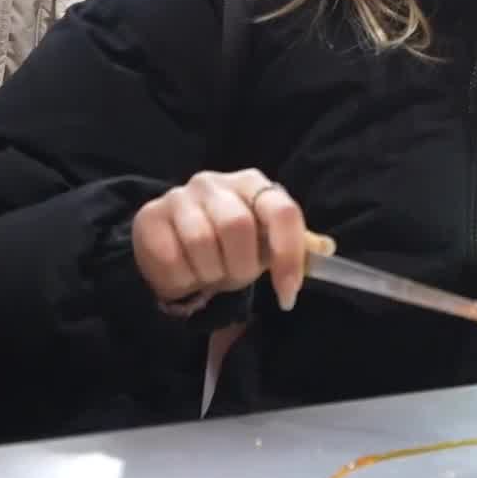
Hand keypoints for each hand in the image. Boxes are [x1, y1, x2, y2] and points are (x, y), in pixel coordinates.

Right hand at [132, 169, 330, 311]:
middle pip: (238, 226)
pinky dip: (182, 279)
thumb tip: (327, 249)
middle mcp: (216, 183)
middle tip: (235, 279)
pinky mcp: (150, 216)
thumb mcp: (263, 245)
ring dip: (210, 274)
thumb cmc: (227, 246)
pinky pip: (171, 257)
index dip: (288, 255)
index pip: (282, 211)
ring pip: (202, 242)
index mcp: (253, 184)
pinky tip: (184, 274)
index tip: (287, 294)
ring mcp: (180, 195)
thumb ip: (293, 245)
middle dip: (240, 267)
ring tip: (209, 274)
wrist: (172, 248)